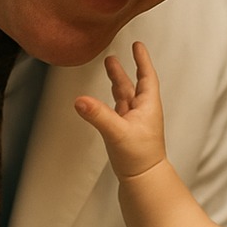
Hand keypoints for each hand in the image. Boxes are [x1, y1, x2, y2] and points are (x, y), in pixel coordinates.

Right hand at [75, 42, 165, 181]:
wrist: (143, 181)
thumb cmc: (139, 158)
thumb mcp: (117, 133)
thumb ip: (98, 115)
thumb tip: (79, 100)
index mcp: (147, 106)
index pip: (146, 76)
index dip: (142, 60)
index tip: (137, 45)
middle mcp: (141, 112)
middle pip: (133, 84)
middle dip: (124, 69)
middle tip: (114, 55)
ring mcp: (133, 122)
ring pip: (124, 96)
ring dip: (117, 81)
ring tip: (108, 66)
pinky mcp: (124, 132)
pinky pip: (116, 110)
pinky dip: (109, 101)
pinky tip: (102, 98)